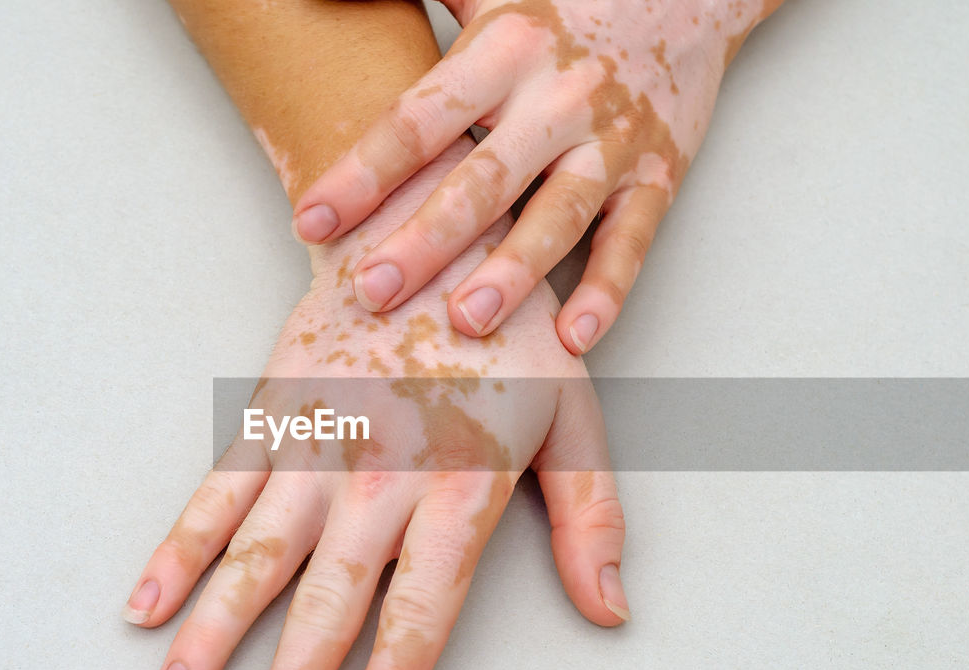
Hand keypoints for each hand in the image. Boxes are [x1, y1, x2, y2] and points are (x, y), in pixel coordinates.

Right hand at [123, 139, 629, 669]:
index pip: (420, 608)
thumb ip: (591, 517)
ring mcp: (317, 442)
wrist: (426, 224)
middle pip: (327, 602)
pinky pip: (219, 490)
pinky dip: (180, 548)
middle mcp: (379, 473)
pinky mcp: (273, 413)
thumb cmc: (510, 330)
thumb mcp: (577, 416)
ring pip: (255, 555)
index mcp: (460, 483)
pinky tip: (148, 601)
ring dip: (211, 634)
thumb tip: (610, 609)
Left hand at [292, 0, 776, 352]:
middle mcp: (559, 97)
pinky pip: (630, 242)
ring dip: (512, 275)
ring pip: (557, 218)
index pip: (420, 120)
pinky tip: (572, 337)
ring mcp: (611, 142)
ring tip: (466, 322)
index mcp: (506, 48)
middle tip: (374, 291)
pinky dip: (606, 292)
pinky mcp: (657, 175)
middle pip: (483, 180)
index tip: (311, 221)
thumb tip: (316, 2)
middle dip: (425, 240)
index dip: (363, 172)